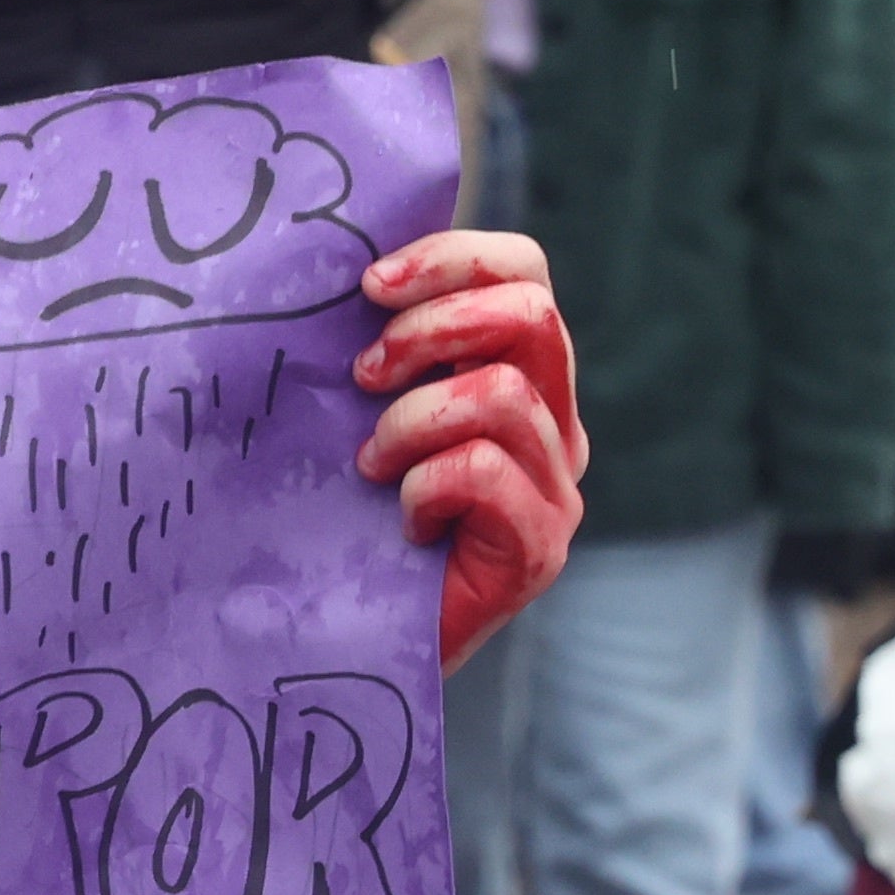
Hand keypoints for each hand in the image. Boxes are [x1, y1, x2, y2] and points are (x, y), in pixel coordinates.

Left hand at [349, 228, 589, 668]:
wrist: (341, 636)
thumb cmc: (339, 507)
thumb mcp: (354, 405)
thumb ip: (378, 339)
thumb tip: (347, 264)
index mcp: (519, 371)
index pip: (524, 271)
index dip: (451, 258)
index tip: (367, 286)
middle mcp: (554, 422)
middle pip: (531, 312)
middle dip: (431, 331)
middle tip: (362, 376)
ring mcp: (556, 487)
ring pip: (501, 393)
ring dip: (410, 421)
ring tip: (372, 466)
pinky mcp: (540, 547)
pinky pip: (483, 471)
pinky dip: (422, 487)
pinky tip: (402, 522)